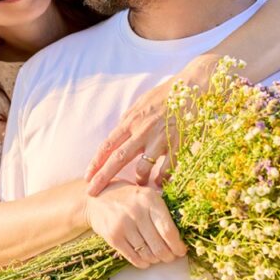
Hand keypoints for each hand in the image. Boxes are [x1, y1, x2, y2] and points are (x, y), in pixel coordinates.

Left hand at [84, 54, 218, 195]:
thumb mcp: (141, 103)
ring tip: (139, 185)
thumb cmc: (165, 95)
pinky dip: (162, 180)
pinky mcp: (177, 144)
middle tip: (92, 192)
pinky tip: (160, 183)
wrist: (191, 88)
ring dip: (138, 180)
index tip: (87, 176)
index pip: (107, 145)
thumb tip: (117, 134)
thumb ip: (128, 120)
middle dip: (103, 177)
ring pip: (142, 168)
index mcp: (131, 121)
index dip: (95, 162)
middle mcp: (142, 131)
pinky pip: (167, 169)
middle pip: (118, 159)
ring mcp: (160, 139)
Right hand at [84, 181, 186, 268]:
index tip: (181, 251)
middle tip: (170, 256)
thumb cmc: (128, 198)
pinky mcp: (113, 237)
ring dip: (155, 260)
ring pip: (147, 254)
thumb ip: (162, 211)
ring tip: (157, 257)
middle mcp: (136, 212)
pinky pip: (133, 257)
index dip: (177, 245)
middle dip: (168, 256)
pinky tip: (146, 260)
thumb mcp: (146, 195)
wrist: (96, 199)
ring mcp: (123, 225)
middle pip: (159, 246)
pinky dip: (143, 263)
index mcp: (149, 199)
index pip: (168, 230)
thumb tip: (180, 236)